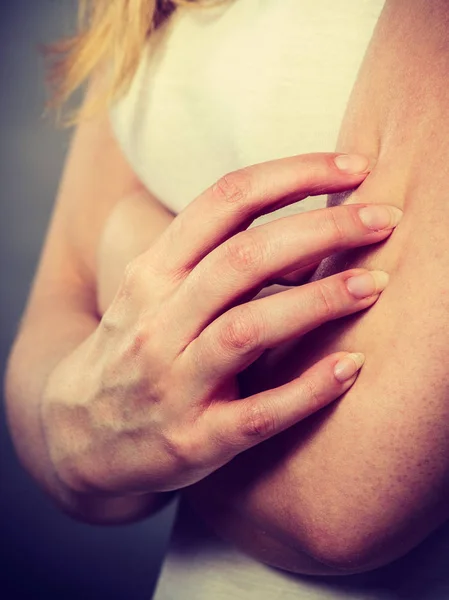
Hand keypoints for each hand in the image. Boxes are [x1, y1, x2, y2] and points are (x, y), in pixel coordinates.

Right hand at [42, 152, 399, 495]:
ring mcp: (173, 383)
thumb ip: (211, 259)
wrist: (80, 434)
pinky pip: (256, 413)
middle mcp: (158, 321)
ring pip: (248, 329)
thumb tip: (305, 229)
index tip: (353, 166)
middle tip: (384, 219)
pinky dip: (308, 390)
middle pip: (245, 258)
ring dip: (319, 301)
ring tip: (374, 284)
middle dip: (323, 229)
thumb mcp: (153, 293)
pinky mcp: (192, 440)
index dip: (293, 174)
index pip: (224, 202)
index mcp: (152, 273)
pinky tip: (351, 367)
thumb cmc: (133, 351)